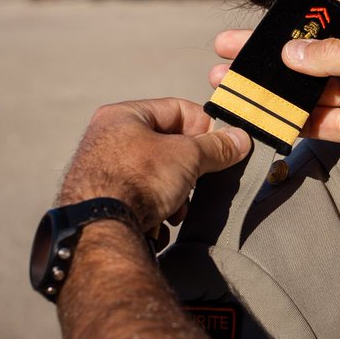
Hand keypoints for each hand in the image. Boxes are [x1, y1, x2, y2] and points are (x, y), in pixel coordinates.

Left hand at [57, 98, 251, 232]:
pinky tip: (157, 223)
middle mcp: (107, 140)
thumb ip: (217, 146)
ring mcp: (102, 172)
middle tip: (200, 181)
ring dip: (174, 195)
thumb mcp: (187, 156)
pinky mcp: (102, 202)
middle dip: (189, 169)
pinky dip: (155, 212)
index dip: (205, 126)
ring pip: (156, 177)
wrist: (98, 229)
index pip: (177, 109)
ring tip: (175, 209)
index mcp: (123, 116)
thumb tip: (240, 139)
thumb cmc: (136, 180)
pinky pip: (140, 199)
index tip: (222, 146)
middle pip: (167, 146)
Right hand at [210, 0, 339, 201]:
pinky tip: (256, 112)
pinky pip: (313, 118)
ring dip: (268, 82)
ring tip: (226, 78)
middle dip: (269, 43)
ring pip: (304, 83)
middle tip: (227, 43)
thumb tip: (289, 51)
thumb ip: (334, 56)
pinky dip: (285, 116)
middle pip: (311, 44)